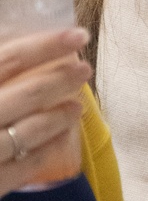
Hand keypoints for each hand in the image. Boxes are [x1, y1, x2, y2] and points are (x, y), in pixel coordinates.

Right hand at [0, 28, 90, 197]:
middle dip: (62, 79)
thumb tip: (10, 34)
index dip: (46, 44)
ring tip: (78, 106)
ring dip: (60, 116)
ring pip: (31, 130)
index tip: (77, 34)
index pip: (9, 58)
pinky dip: (46, 151)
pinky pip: (25, 166)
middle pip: (28, 93)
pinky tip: (60, 139)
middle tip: (84, 69)